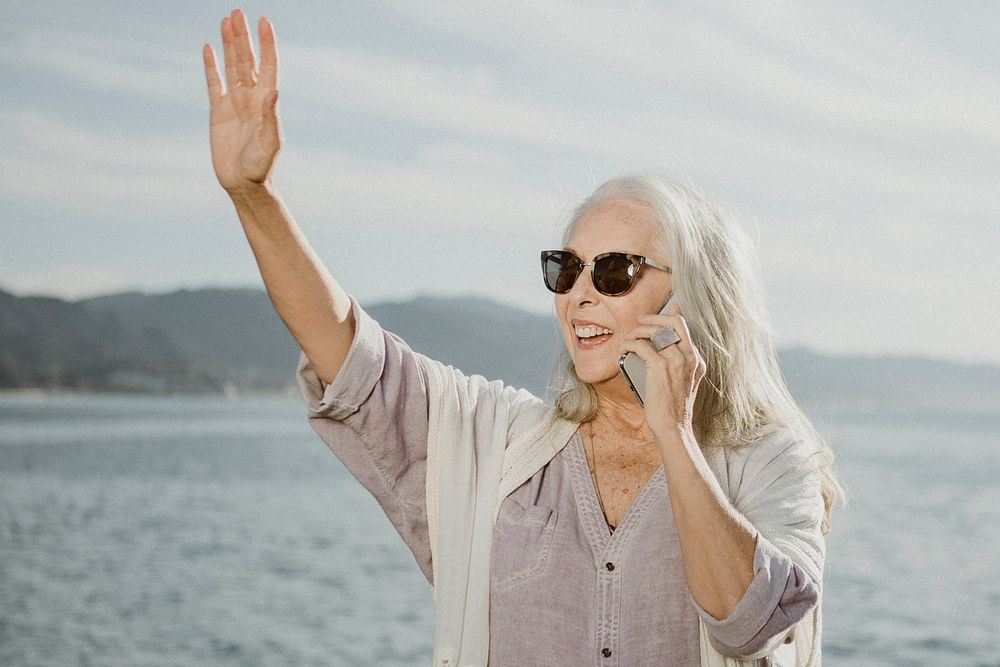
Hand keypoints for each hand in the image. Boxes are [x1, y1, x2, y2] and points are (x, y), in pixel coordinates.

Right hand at [203, 9, 280, 193]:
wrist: (243, 183)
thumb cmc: (261, 166)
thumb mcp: (270, 142)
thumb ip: (271, 116)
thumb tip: (274, 90)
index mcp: (267, 102)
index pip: (267, 65)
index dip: (266, 44)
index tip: (264, 21)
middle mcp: (252, 98)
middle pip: (247, 59)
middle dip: (243, 36)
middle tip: (238, 11)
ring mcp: (235, 102)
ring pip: (232, 66)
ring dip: (229, 44)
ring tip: (226, 20)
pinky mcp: (219, 111)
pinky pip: (214, 83)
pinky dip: (211, 66)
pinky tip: (209, 49)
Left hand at [619, 303, 706, 434]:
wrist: (673, 427)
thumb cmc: (672, 406)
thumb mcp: (679, 381)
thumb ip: (674, 362)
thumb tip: (661, 346)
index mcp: (696, 360)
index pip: (683, 327)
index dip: (666, 317)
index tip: (650, 318)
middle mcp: (689, 357)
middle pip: (673, 322)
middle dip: (653, 317)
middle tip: (638, 321)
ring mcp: (676, 361)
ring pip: (656, 331)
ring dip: (637, 331)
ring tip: (628, 338)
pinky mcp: (660, 368)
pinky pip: (641, 345)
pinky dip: (629, 344)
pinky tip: (623, 350)